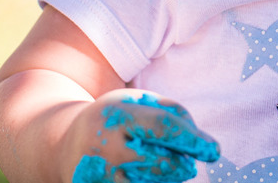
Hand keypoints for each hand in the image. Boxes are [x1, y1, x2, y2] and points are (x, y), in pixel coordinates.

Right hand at [63, 90, 219, 182]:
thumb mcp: (138, 102)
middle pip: (163, 163)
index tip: (214, 151)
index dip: (192, 140)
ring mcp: (100, 178)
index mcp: (116, 115)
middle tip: (186, 160)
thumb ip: (174, 113)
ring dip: (169, 178)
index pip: (163, 127)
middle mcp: (105, 149)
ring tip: (155, 164)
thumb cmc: (115, 119)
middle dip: (182, 163)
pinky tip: (148, 177)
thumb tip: (205, 144)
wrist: (63, 145)